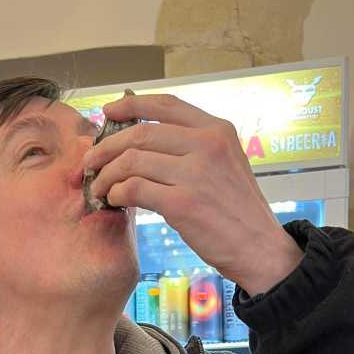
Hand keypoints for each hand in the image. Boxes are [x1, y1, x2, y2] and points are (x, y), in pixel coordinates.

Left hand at [82, 92, 302, 294]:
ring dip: (107, 174)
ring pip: (132, 160)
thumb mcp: (228, 164)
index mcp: (218, 130)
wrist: (261, 249)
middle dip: (106, 146)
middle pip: (141, 132)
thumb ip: (197, 148)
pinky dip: (118, 193)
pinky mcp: (182, 203)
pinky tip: (116, 200)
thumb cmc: (240, 213)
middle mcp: (207, 144)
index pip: (165, 105)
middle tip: (91, 161)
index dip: (130, 105)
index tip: (108, 113)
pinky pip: (135, 189)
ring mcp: (195, 173)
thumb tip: (150, 143)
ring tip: (101, 187)